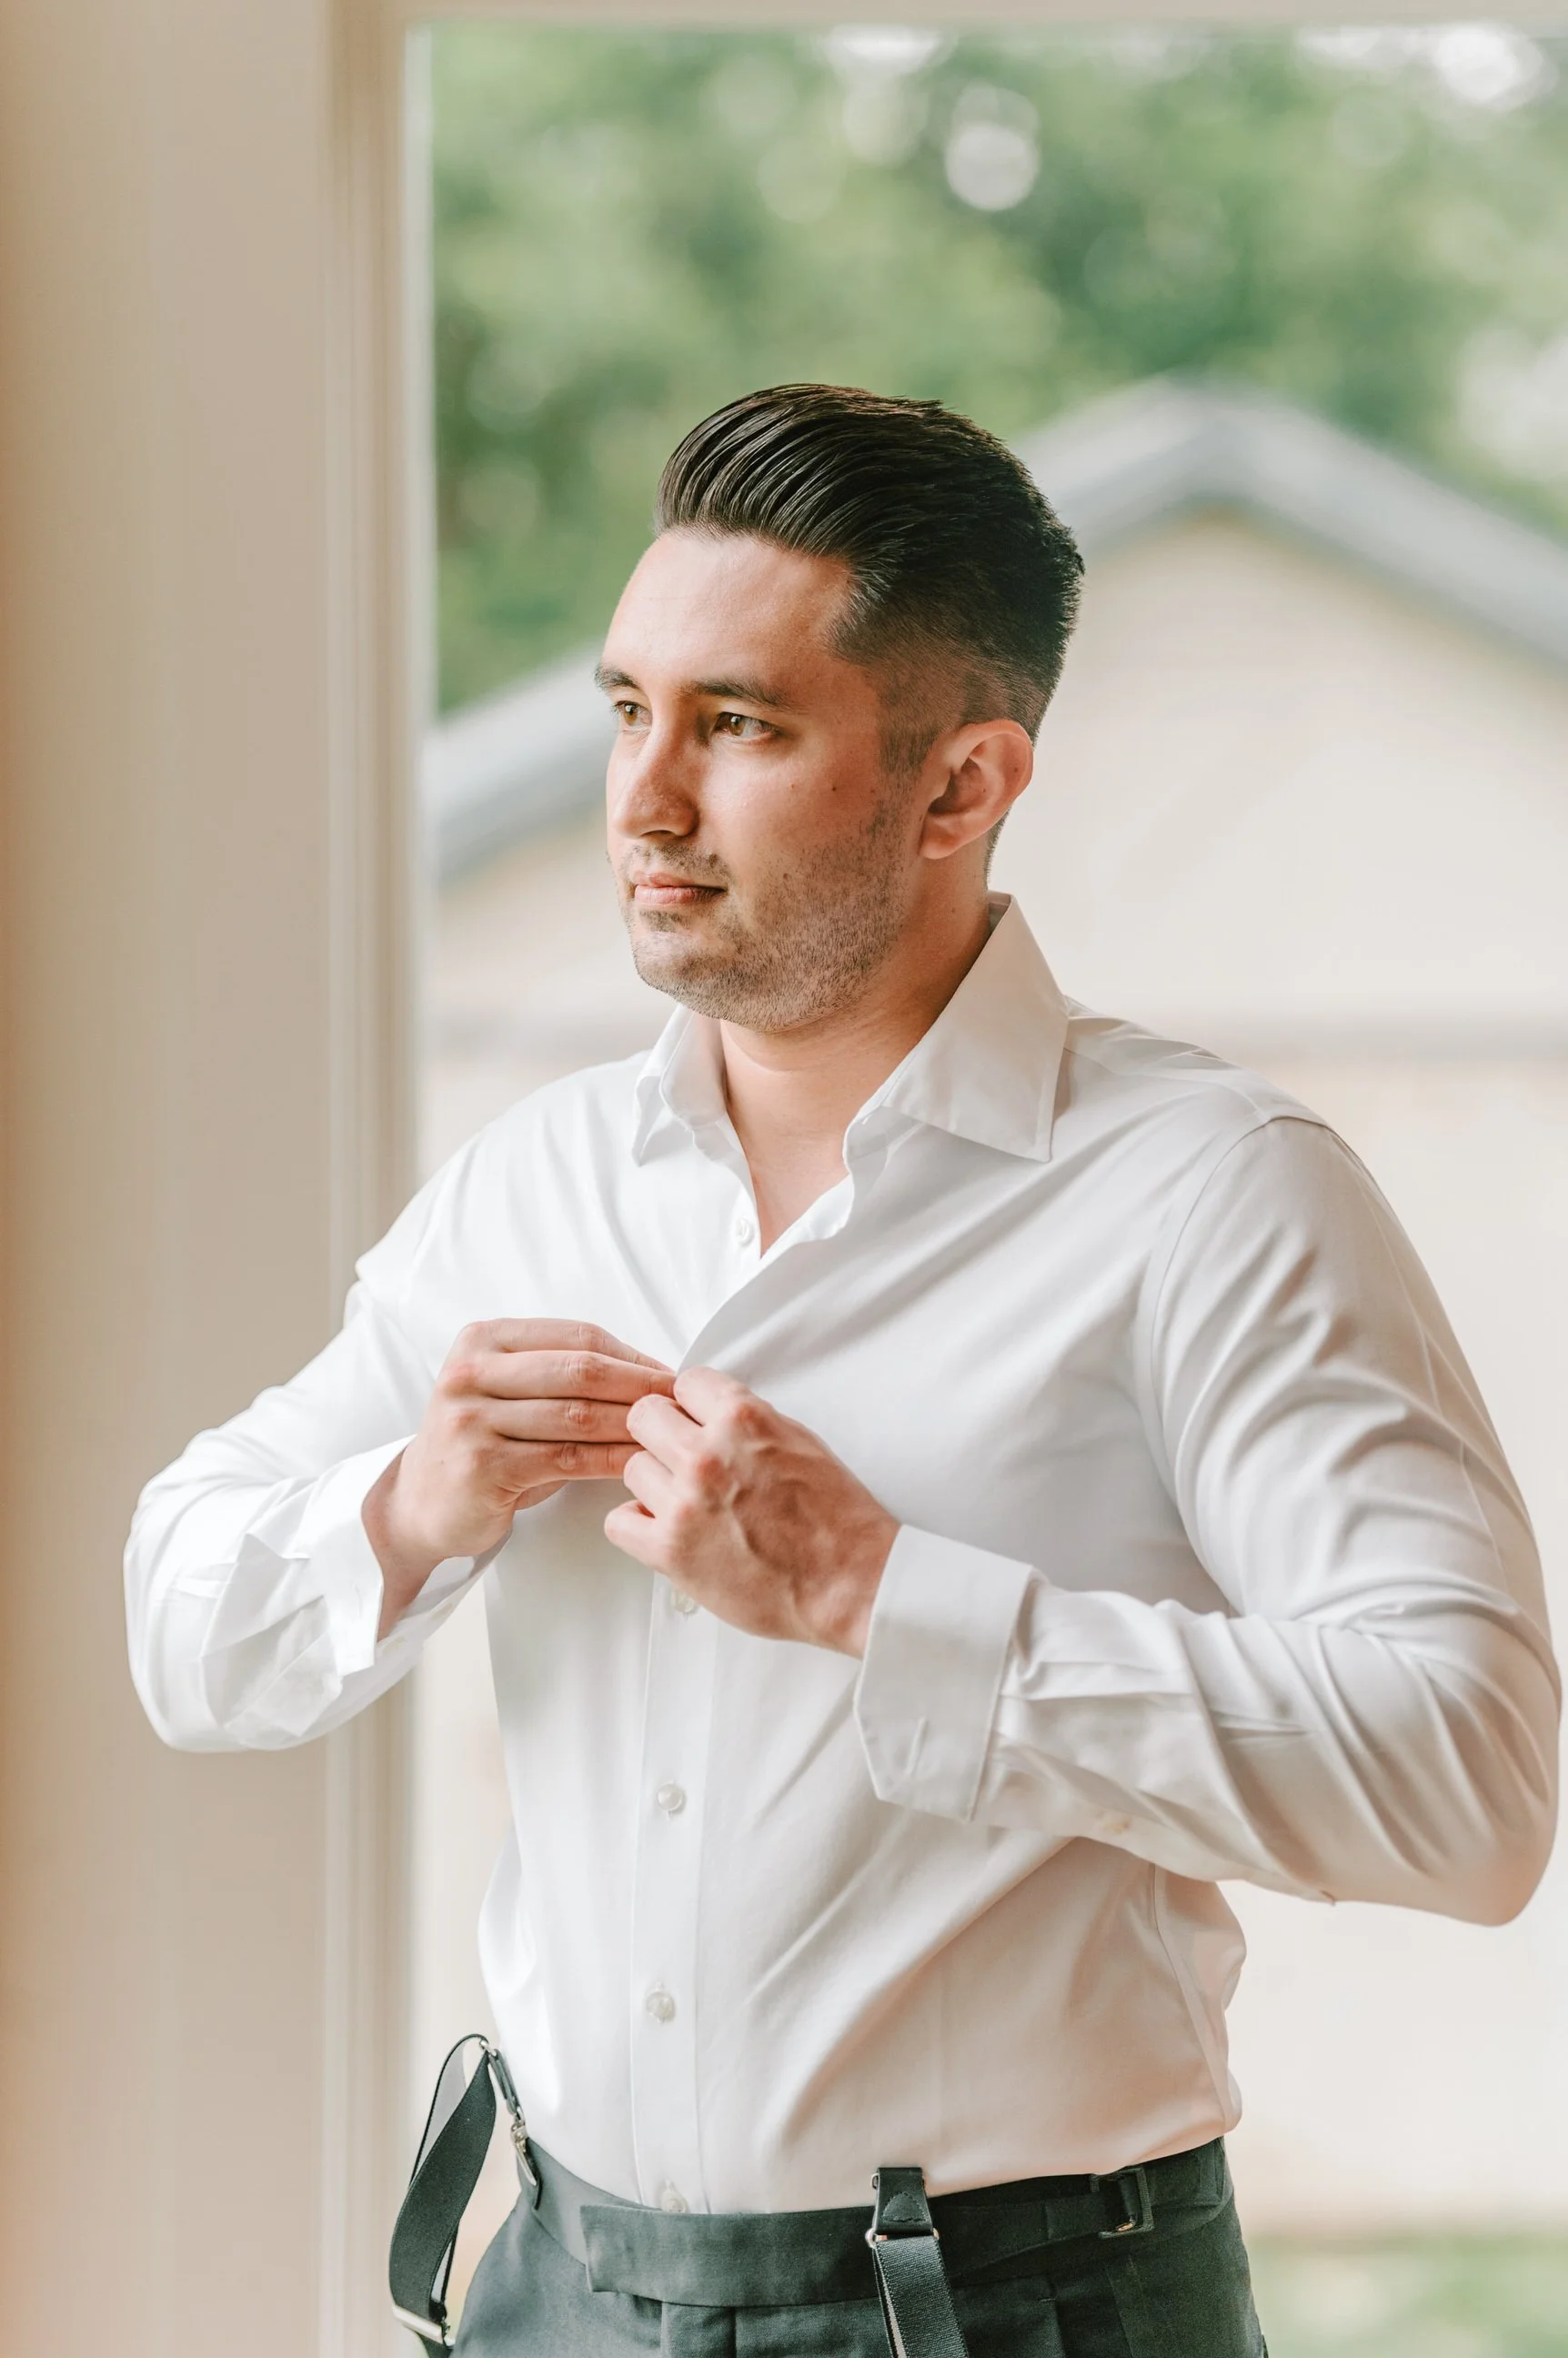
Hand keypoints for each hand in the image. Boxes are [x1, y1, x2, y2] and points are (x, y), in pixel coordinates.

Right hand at [365, 1320, 673, 1635]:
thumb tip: (651, 1374)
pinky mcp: (481, 1465)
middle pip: (580, 1370)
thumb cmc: (484, 1445)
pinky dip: (610, 1460)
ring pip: (576, 1415)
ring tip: (671, 1435)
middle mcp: (470, 1372)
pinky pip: (566, 1459)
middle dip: (641, 1386)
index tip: (671, 1374)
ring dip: (633, 1425)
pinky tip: (638, 1465)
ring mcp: (470, 1418)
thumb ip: (563, 1376)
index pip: (576, 1336)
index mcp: (483, 1340)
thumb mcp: (511, 1394)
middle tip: (682, 1404)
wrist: (421, 1503)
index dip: (632, 1355)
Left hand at [603, 1368, 896, 1655]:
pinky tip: (668, 1530)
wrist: (848, 1581)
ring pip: (632, 1468)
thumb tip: (711, 1414)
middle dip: (663, 1434)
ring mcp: (684, 1502)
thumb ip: (747, 1421)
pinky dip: (637, 1526)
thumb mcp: (799, 1440)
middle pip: (644, 1417)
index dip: (691, 1405)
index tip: (694, 1420)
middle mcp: (707, 1455)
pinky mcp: (670, 1550)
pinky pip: (618, 1522)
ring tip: (688, 1503)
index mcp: (743, 1418)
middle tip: (682, 1458)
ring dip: (655, 1483)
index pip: (685, 1382)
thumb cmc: (834, 1518)